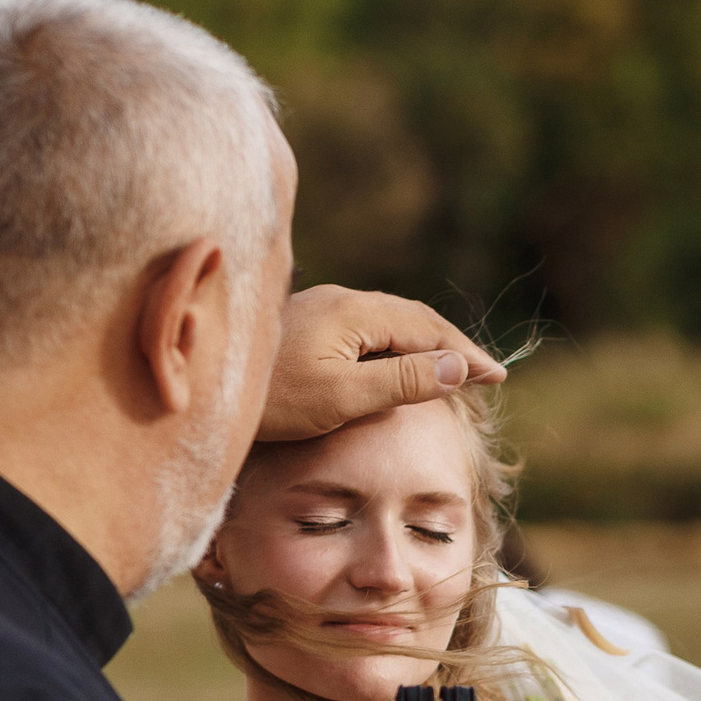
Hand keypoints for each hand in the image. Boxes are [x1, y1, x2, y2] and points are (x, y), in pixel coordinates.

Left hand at [259, 286, 508, 444]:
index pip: (429, 329)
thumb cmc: (270, 400)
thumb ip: (402, 381)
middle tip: (486, 374)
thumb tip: (458, 368)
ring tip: (453, 370)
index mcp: (354, 310)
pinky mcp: (307, 325)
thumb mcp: (342, 398)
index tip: (498, 377)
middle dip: (452, 346)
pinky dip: (398, 347)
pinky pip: (368, 330)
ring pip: (390, 323)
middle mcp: (340, 299)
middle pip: (413, 319)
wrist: (202, 384)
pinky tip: (399, 365)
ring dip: (426, 345)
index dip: (466, 354)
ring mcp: (322, 309)